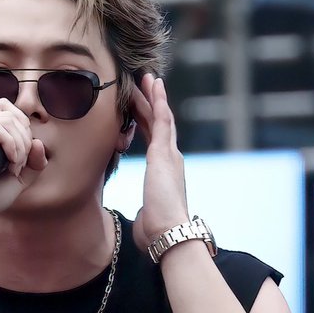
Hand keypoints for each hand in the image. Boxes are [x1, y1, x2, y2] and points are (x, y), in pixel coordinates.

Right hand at [0, 99, 47, 220]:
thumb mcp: (18, 180)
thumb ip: (34, 163)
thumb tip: (39, 142)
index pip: (11, 112)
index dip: (24, 132)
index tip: (22, 160)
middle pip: (11, 112)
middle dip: (25, 139)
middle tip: (19, 165)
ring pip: (6, 118)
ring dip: (19, 144)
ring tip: (13, 167)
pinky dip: (9, 142)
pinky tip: (9, 160)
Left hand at [129, 74, 189, 253]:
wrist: (169, 234)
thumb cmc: (158, 233)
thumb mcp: (149, 216)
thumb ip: (147, 210)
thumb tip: (143, 217)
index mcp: (165, 174)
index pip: (156, 142)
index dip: (148, 124)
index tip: (142, 110)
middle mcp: (171, 160)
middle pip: (160, 125)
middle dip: (151, 105)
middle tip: (145, 85)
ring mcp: (170, 155)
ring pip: (161, 117)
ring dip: (153, 96)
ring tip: (147, 77)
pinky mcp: (165, 153)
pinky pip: (162, 119)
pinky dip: (157, 101)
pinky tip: (153, 84)